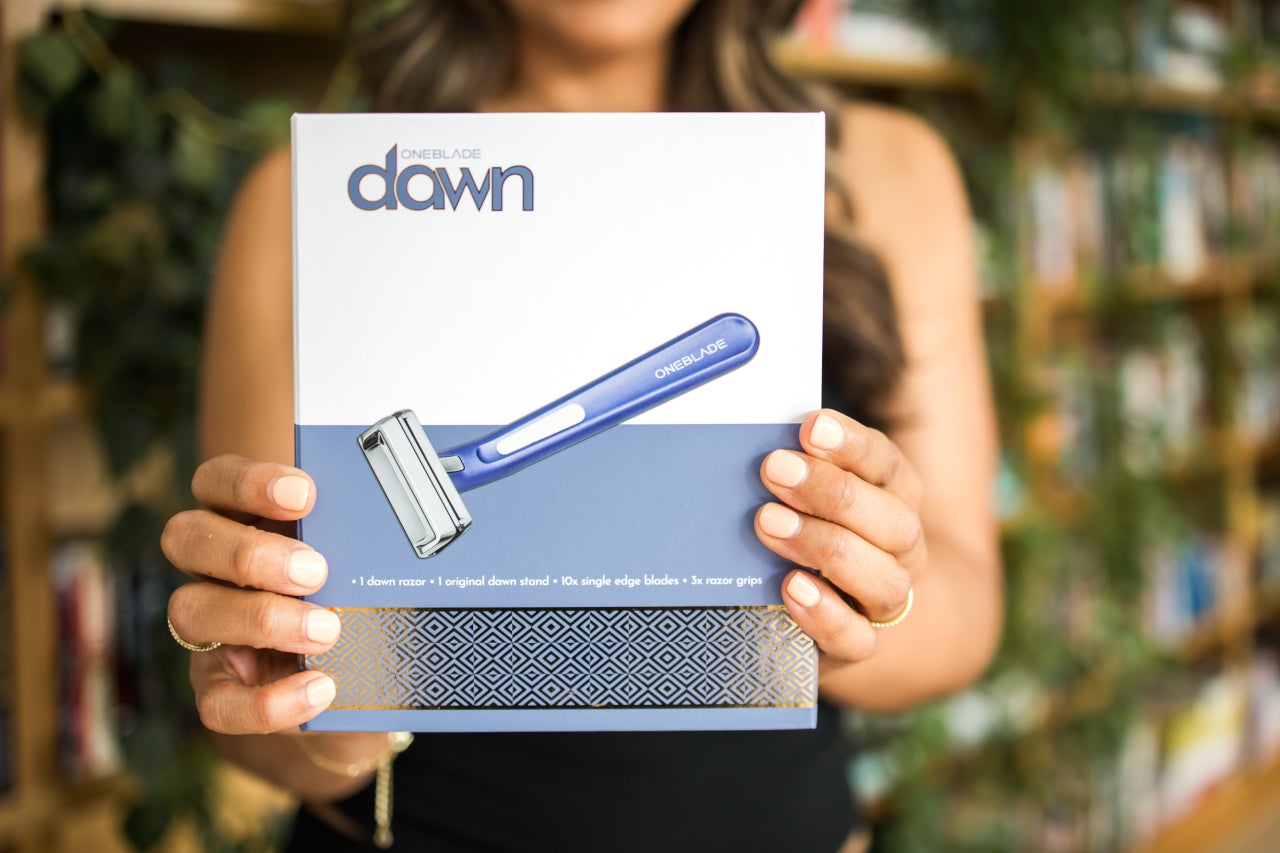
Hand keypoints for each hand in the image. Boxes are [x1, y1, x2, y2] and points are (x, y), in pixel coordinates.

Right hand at [161, 455, 339, 732]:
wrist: (355, 679)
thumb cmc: (357, 597)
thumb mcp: (359, 564)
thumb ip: (360, 543)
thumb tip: (401, 532)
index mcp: (244, 521)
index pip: (215, 482)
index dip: (248, 483)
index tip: (304, 495)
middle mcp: (213, 569)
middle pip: (185, 537)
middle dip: (248, 553)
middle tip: (316, 572)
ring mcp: (209, 629)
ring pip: (189, 612)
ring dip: (260, 619)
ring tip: (327, 630)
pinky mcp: (218, 688)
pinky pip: (219, 702)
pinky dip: (268, 701)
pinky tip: (320, 688)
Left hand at [755, 409, 924, 662]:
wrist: (841, 608)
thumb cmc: (811, 527)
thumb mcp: (810, 492)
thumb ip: (796, 467)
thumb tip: (756, 442)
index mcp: (895, 496)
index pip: (887, 464)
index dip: (852, 446)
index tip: (812, 426)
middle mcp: (901, 547)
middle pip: (891, 519)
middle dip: (831, 491)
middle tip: (773, 469)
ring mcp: (885, 599)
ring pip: (883, 579)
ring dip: (825, 546)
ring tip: (768, 523)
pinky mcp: (860, 644)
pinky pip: (857, 639)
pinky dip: (826, 614)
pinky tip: (790, 587)